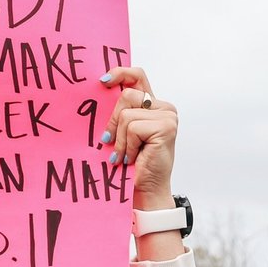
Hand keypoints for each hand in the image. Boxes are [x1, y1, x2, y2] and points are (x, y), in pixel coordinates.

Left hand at [99, 65, 177, 208]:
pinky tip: (133, 158)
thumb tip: (100, 93)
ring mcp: (167, 115)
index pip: (137, 76)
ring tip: (126, 155)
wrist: (144, 192)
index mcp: (152, 106)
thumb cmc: (130, 167)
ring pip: (127, 114)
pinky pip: (132, 128)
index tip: (103, 81)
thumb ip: (119, 115)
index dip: (120, 73)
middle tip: (111, 143)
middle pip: (126, 96)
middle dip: (112, 121)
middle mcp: (163, 107)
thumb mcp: (121, 136)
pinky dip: (127, 146)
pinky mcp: (165, 126)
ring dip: (120, 140)